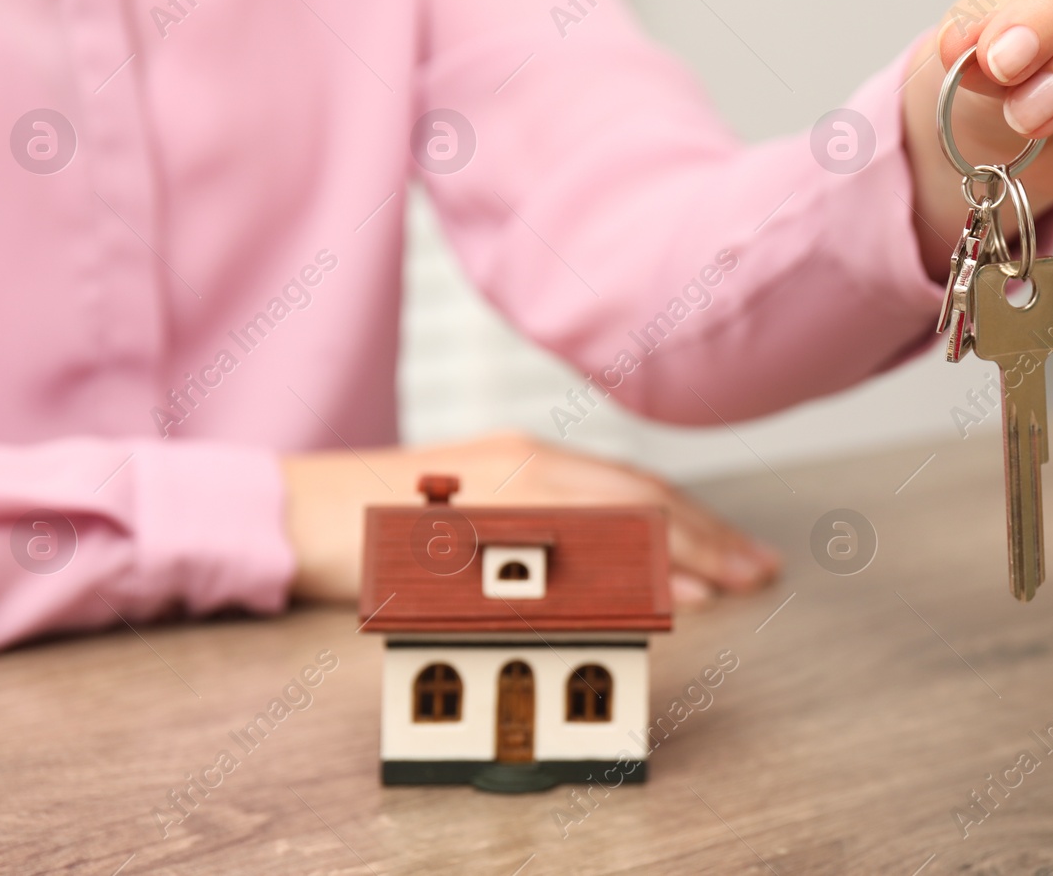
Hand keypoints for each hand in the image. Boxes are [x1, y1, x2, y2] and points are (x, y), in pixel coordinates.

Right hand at [281, 432, 780, 607]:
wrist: (295, 507)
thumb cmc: (381, 515)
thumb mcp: (470, 509)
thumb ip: (533, 525)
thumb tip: (606, 565)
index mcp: (526, 458)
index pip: (629, 486)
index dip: (692, 518)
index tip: (741, 550)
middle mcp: (521, 463)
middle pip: (632, 498)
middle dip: (703, 535)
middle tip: (758, 570)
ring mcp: (495, 491)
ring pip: (604, 520)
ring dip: (671, 553)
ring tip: (724, 585)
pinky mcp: (466, 528)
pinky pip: (552, 555)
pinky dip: (604, 574)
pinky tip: (642, 594)